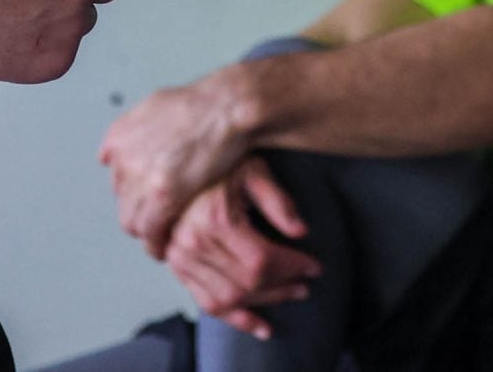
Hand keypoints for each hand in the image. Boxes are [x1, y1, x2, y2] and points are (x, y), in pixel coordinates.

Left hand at [103, 72, 257, 257]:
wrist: (228, 106)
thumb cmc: (204, 104)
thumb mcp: (156, 104)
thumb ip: (132, 128)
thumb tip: (111, 153)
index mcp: (119, 137)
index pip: (116, 178)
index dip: (136, 191)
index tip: (148, 200)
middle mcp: (123, 157)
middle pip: (123, 200)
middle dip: (139, 212)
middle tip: (158, 221)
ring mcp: (139, 176)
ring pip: (131, 220)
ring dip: (146, 231)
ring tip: (162, 238)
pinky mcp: (160, 194)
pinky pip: (149, 231)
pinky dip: (155, 244)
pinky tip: (164, 249)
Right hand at [159, 158, 320, 338]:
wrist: (182, 167)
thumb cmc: (224, 166)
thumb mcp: (255, 171)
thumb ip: (278, 200)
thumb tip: (301, 231)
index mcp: (215, 219)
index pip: (261, 259)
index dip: (292, 267)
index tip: (315, 267)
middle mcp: (194, 243)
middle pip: (247, 282)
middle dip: (283, 286)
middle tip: (307, 284)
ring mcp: (182, 259)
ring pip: (229, 298)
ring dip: (265, 303)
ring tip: (290, 295)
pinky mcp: (178, 268)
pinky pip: (207, 304)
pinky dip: (236, 319)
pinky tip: (260, 325)